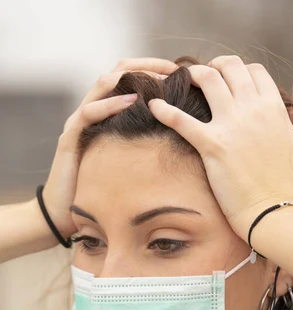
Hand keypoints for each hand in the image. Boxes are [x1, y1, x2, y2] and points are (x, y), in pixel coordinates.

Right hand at [43, 58, 177, 239]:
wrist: (65, 213)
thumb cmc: (100, 190)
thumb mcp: (128, 161)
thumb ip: (144, 145)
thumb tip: (179, 143)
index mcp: (106, 113)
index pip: (128, 76)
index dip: (153, 69)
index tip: (180, 72)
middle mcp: (91, 110)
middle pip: (118, 71)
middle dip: (147, 66)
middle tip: (174, 70)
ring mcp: (79, 121)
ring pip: (104, 83)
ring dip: (133, 77)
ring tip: (160, 79)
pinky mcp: (70, 137)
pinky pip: (89, 112)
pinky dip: (111, 104)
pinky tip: (133, 101)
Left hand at [148, 55, 292, 241]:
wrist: (278, 214)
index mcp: (275, 109)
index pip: (254, 71)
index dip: (240, 72)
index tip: (230, 82)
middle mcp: (252, 109)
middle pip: (228, 67)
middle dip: (214, 67)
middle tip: (203, 79)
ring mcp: (231, 125)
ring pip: (206, 79)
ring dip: (190, 76)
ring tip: (180, 82)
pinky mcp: (212, 146)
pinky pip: (181, 119)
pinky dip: (164, 109)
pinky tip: (153, 105)